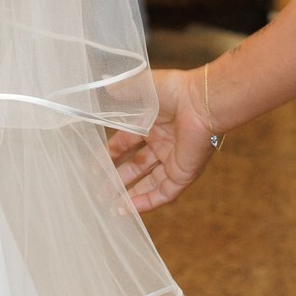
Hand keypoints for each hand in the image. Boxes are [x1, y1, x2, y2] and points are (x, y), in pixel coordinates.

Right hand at [108, 66, 221, 212]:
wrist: (200, 102)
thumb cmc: (174, 89)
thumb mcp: (141, 86)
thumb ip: (122, 89)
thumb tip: (107, 88)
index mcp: (152, 123)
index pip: (127, 143)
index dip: (111, 154)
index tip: (95, 165)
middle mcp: (163, 143)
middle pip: (136, 165)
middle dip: (118, 178)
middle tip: (100, 190)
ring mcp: (173, 159)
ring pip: (149, 182)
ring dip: (131, 193)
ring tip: (111, 205)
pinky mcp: (183, 173)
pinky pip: (164, 192)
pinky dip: (147, 202)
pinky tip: (130, 209)